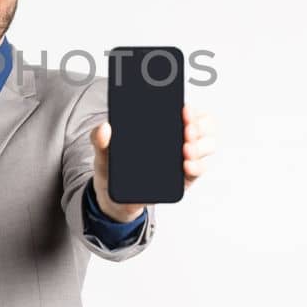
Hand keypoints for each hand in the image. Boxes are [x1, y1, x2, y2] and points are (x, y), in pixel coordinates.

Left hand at [89, 105, 218, 221]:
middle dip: (199, 126)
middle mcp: (179, 139)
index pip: (188, 110)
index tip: (184, 109)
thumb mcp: (104, 150)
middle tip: (186, 129)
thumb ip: (99, 138)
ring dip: (200, 146)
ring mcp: (184, 158)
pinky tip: (186, 165)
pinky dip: (196, 167)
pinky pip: (198, 171)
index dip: (192, 108)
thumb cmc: (114, 166)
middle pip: (204, 126)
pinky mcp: (184, 179)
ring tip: (185, 148)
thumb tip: (104, 128)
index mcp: (165, 125)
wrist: (115, 197)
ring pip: (206, 147)